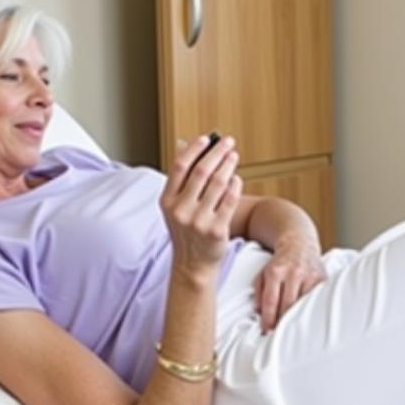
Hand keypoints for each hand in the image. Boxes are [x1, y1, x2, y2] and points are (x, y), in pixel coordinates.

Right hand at [159, 135, 241, 275]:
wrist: (193, 265)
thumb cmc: (186, 232)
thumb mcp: (175, 208)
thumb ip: (180, 180)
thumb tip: (184, 145)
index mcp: (167, 201)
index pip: (180, 166)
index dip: (194, 149)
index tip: (206, 139)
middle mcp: (181, 210)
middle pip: (202, 171)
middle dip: (217, 153)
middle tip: (228, 143)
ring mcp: (199, 221)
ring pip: (218, 183)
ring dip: (229, 165)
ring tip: (233, 157)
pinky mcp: (217, 230)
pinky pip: (230, 200)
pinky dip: (235, 185)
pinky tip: (237, 178)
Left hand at [255, 232, 326, 331]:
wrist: (299, 244)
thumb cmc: (279, 263)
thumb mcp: (263, 273)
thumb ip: (259, 292)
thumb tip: (260, 314)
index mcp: (275, 271)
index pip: (271, 301)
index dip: (268, 319)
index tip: (266, 331)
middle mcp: (293, 272)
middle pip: (287, 306)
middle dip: (281, 322)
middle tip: (277, 334)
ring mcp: (309, 275)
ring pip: (302, 304)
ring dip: (296, 319)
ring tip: (291, 329)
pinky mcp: (322, 279)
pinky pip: (315, 300)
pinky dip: (309, 310)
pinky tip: (305, 318)